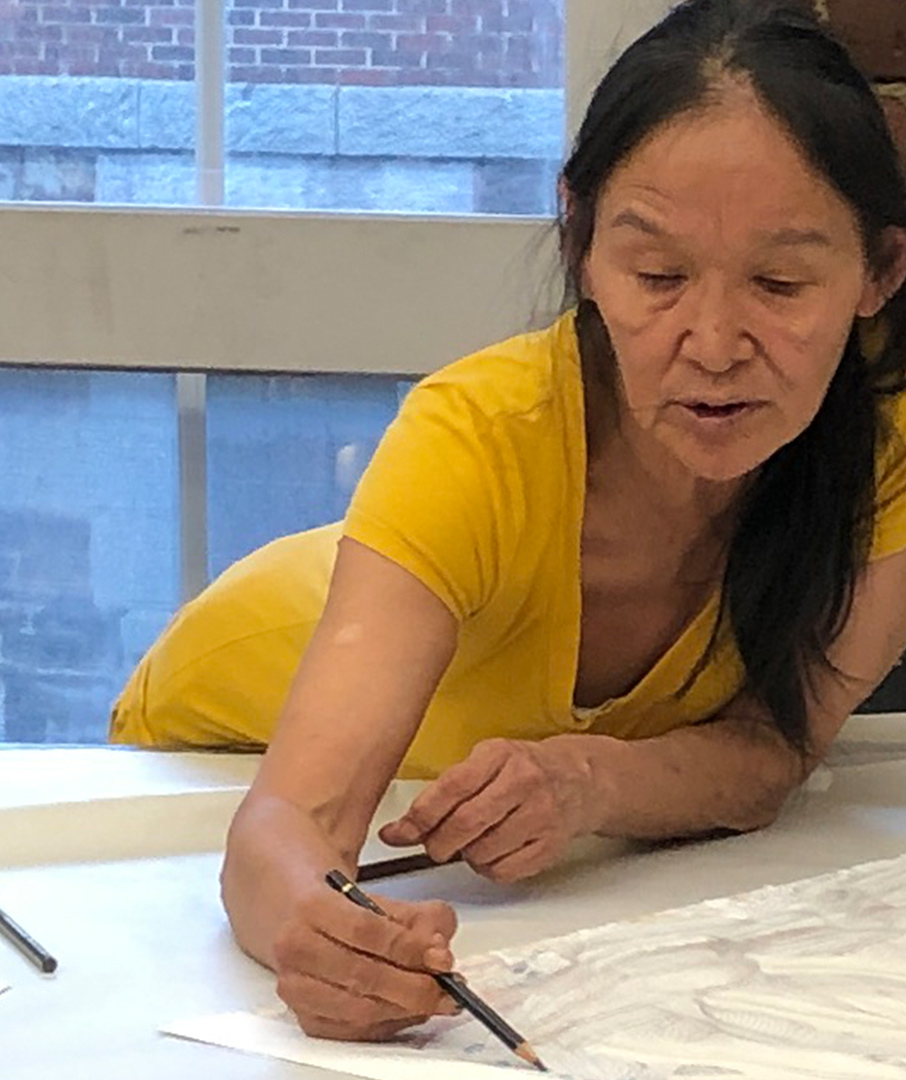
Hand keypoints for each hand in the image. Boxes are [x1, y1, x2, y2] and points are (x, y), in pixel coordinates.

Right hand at [274, 887, 458, 1040]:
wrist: (296, 916)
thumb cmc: (341, 905)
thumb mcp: (380, 894)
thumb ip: (417, 917)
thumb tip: (439, 950)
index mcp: (312, 906)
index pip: (365, 931)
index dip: (409, 948)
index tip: (441, 957)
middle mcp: (296, 948)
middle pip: (361, 976)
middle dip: (413, 986)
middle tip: (447, 986)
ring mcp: (296, 987)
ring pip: (358, 1010)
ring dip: (405, 1009)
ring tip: (435, 999)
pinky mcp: (305, 1017)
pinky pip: (353, 1030)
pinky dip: (388, 1024)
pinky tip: (409, 1010)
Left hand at [379, 736, 592, 882]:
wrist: (578, 780)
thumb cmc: (523, 769)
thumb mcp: (485, 761)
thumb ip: (444, 790)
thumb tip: (400, 829)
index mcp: (500, 755)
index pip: (451, 788)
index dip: (420, 816)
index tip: (399, 833)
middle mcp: (523, 782)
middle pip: (465, 824)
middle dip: (438, 843)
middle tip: (433, 845)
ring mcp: (540, 816)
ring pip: (482, 852)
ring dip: (465, 855)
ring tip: (472, 841)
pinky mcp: (549, 846)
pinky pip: (503, 871)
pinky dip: (488, 868)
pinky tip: (493, 850)